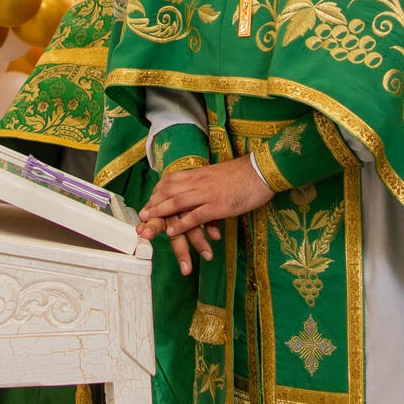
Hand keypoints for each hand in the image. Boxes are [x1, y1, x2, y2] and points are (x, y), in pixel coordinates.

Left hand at [136, 157, 273, 274]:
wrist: (262, 171)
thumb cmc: (244, 176)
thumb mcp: (219, 176)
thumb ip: (205, 184)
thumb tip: (198, 196)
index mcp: (199, 174)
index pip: (170, 181)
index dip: (157, 193)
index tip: (148, 202)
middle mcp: (198, 182)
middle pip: (168, 191)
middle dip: (153, 204)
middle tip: (141, 216)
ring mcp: (207, 193)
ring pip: (177, 202)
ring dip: (160, 213)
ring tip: (148, 223)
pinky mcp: (217, 205)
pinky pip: (195, 215)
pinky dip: (181, 224)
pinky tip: (172, 232)